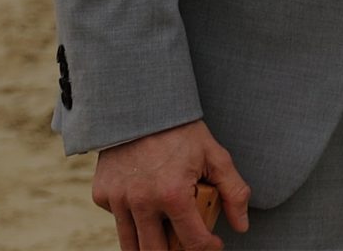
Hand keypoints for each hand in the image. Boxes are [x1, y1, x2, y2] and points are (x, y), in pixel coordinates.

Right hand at [92, 120, 249, 250]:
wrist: (140, 107)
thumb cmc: (182, 131)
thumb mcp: (215, 156)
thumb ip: (234, 192)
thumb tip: (241, 226)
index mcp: (172, 194)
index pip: (192, 242)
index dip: (207, 247)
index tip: (213, 244)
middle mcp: (141, 202)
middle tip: (186, 241)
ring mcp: (117, 200)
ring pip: (131, 245)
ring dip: (150, 245)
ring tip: (166, 235)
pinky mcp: (101, 195)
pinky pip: (118, 220)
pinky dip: (132, 219)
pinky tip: (144, 204)